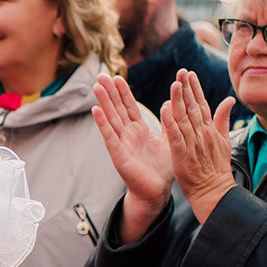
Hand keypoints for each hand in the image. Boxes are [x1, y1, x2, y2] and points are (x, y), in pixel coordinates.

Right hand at [92, 72, 172, 241]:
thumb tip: (170, 102)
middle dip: (109, 92)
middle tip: (100, 74)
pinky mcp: (118, 155)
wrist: (157, 192)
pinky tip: (96, 110)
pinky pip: (109, 137)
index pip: (129, 107)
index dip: (123, 92)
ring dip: (103, 102)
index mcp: (139, 131)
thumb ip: (170, 123)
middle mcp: (127, 135)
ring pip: (111, 119)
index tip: (116, 77)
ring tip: (96, 87)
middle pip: (117, 109)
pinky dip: (102, 123)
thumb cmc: (163, 170)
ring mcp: (121, 144)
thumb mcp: (170, 141)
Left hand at [162, 70, 236, 223]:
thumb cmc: (216, 169)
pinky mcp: (183, 154)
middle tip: (181, 71)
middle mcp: (202, 134)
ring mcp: (193, 143)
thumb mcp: (224, 141)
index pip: (202, 104)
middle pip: (193, 107)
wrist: (214, 192)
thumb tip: (230, 100)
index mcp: (210, 130)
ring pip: (184, 118)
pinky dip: (170, 122)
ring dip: (179, 100)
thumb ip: (223, 119)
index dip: (195, 88)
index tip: (189, 73)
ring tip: (174, 83)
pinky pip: (176, 136)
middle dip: (187, 88)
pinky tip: (165, 109)